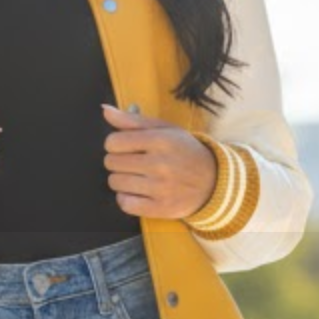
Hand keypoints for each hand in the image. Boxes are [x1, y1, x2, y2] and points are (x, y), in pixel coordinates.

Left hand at [100, 104, 217, 218]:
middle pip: (111, 163)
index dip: (115, 144)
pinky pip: (125, 203)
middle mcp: (160, 164)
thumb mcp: (164, 129)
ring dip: (121, 180)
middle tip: (133, 162)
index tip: (126, 147)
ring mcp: (160, 188)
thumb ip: (133, 120)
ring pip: (115, 183)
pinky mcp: (160, 208)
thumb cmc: (184, 151)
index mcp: (161, 140)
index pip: (114, 142)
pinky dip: (126, 198)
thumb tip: (105, 110)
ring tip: (136, 177)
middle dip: (117, 161)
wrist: (212, 181)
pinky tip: (137, 192)